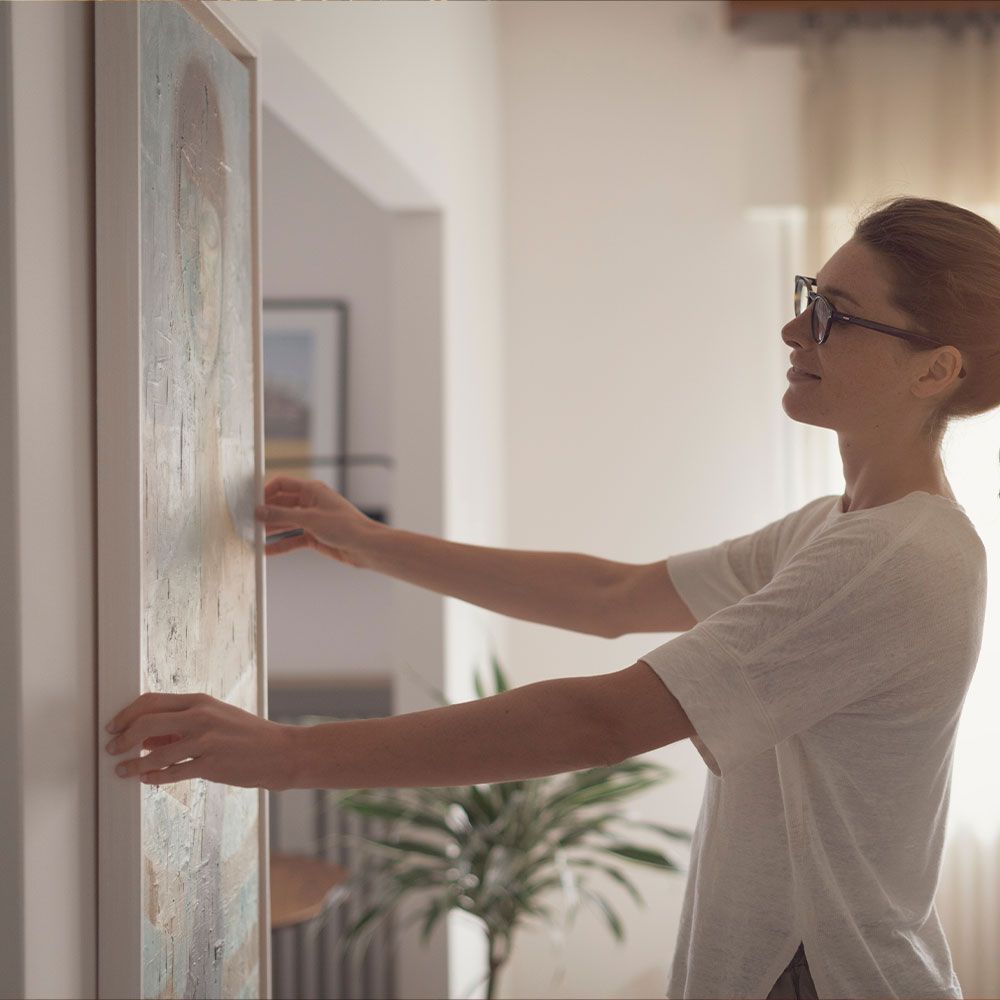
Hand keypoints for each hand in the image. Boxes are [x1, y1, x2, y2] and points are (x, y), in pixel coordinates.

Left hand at [104, 692, 298, 789]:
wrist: (281, 752)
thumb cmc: (248, 736)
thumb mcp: (217, 719)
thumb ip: (184, 724)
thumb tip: (148, 737)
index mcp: (200, 701)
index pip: (151, 701)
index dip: (127, 714)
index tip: (114, 726)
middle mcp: (201, 717)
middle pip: (146, 722)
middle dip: (122, 738)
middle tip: (112, 748)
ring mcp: (206, 741)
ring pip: (155, 753)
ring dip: (133, 764)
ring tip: (122, 770)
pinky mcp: (211, 765)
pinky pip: (172, 773)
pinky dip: (154, 777)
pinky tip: (147, 779)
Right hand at [255, 475, 374, 566]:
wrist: (366, 547)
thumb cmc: (346, 526)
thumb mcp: (310, 519)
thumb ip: (282, 515)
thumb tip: (259, 511)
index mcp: (312, 490)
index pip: (282, 484)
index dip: (265, 491)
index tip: (250, 502)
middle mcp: (311, 503)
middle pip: (281, 504)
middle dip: (265, 512)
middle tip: (247, 522)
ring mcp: (312, 520)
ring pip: (285, 522)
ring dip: (271, 529)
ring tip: (252, 536)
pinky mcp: (314, 536)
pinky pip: (292, 538)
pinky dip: (281, 544)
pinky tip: (266, 551)